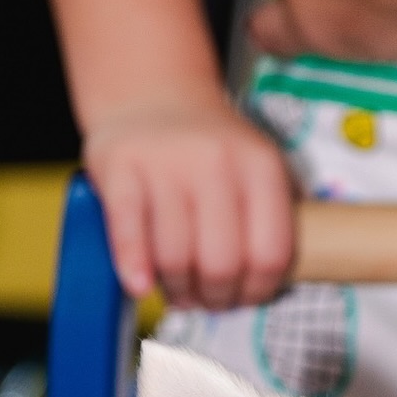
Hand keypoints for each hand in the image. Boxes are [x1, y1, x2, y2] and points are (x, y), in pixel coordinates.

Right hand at [82, 98, 294, 308]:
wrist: (152, 95)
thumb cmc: (210, 153)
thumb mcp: (258, 169)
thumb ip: (274, 218)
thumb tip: (273, 284)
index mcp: (261, 167)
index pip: (270, 254)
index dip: (258, 292)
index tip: (245, 298)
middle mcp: (216, 161)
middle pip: (222, 264)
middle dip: (216, 298)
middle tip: (209, 301)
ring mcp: (166, 163)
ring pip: (175, 258)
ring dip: (178, 290)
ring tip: (180, 292)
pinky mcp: (121, 168)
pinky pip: (128, 232)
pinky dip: (134, 267)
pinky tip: (140, 287)